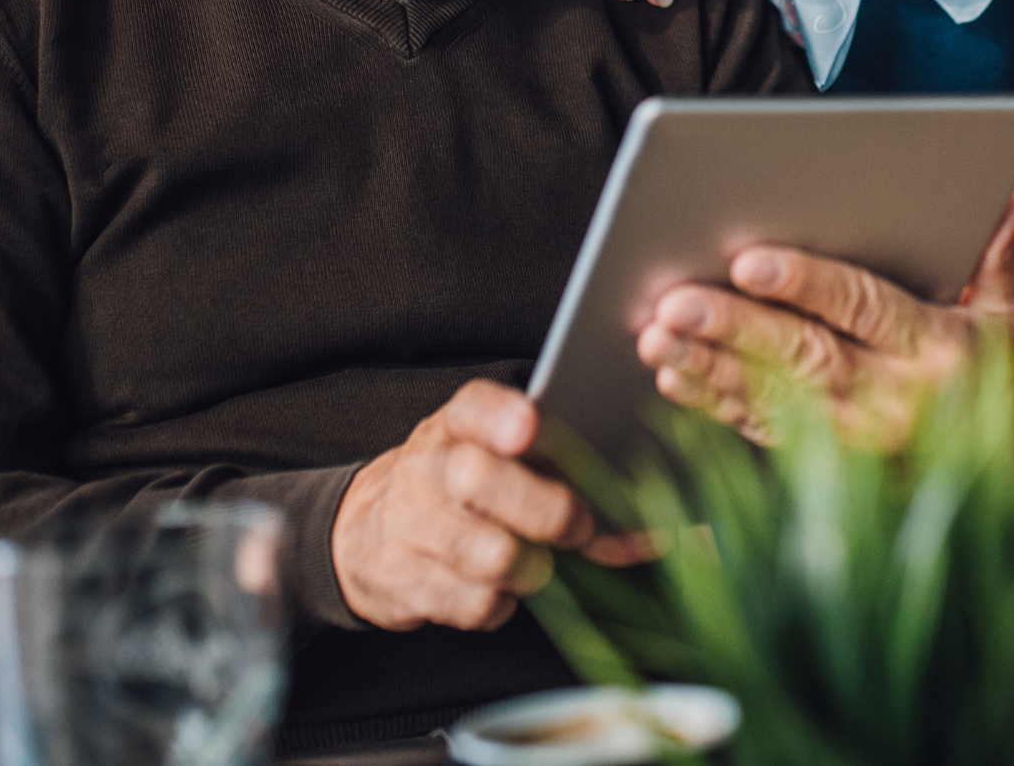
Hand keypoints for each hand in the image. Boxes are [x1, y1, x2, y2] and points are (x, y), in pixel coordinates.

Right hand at [331, 379, 618, 631]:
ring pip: (481, 553)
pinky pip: (469, 602)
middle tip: (578, 527)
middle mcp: (425, 467)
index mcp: (456, 426)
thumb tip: (648, 536)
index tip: (528, 427)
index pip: (472, 408)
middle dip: (542, 509)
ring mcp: (405, 523)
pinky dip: (499, 605)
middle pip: (477, 479)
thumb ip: (566, 482)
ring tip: (537, 565)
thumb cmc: (463, 491)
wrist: (366, 530)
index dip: (500, 417)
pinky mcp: (398, 580)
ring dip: (529, 569)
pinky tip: (496, 590)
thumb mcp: (499, 464)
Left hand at [635, 180, 1013, 448]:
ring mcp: (849, 440)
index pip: (864, 309)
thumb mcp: (1011, 313)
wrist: (993, 467)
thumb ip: (1000, 256)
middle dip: (736, 326)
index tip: (749, 260)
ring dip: (707, 365)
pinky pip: (754, 429)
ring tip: (656, 331)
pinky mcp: (817, 461)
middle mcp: (890, 402)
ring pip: (768, 398)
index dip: (807, 285)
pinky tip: (670, 371)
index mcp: (936, 352)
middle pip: (804, 357)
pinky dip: (710, 401)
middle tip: (675, 298)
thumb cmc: (990, 366)